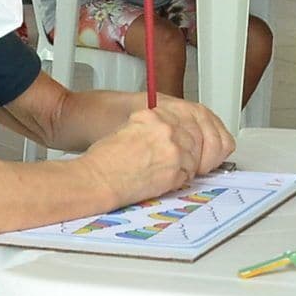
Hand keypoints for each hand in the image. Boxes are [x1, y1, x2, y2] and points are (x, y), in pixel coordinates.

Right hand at [82, 104, 232, 204]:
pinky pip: (189, 176)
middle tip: (184, 157)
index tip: (195, 136)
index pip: (193, 115)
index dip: (197, 129)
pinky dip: (181, 179)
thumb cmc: (105, 159)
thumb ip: (157, 126)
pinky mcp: (175, 171)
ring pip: (196, 157)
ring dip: (187, 165)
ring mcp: (173, 150)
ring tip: (166, 170)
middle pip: (198, 136)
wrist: (98, 179)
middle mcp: (167, 129)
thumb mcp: (132, 127)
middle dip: (194, 148)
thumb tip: (175, 132)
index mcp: (156, 115)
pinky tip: (164, 179)